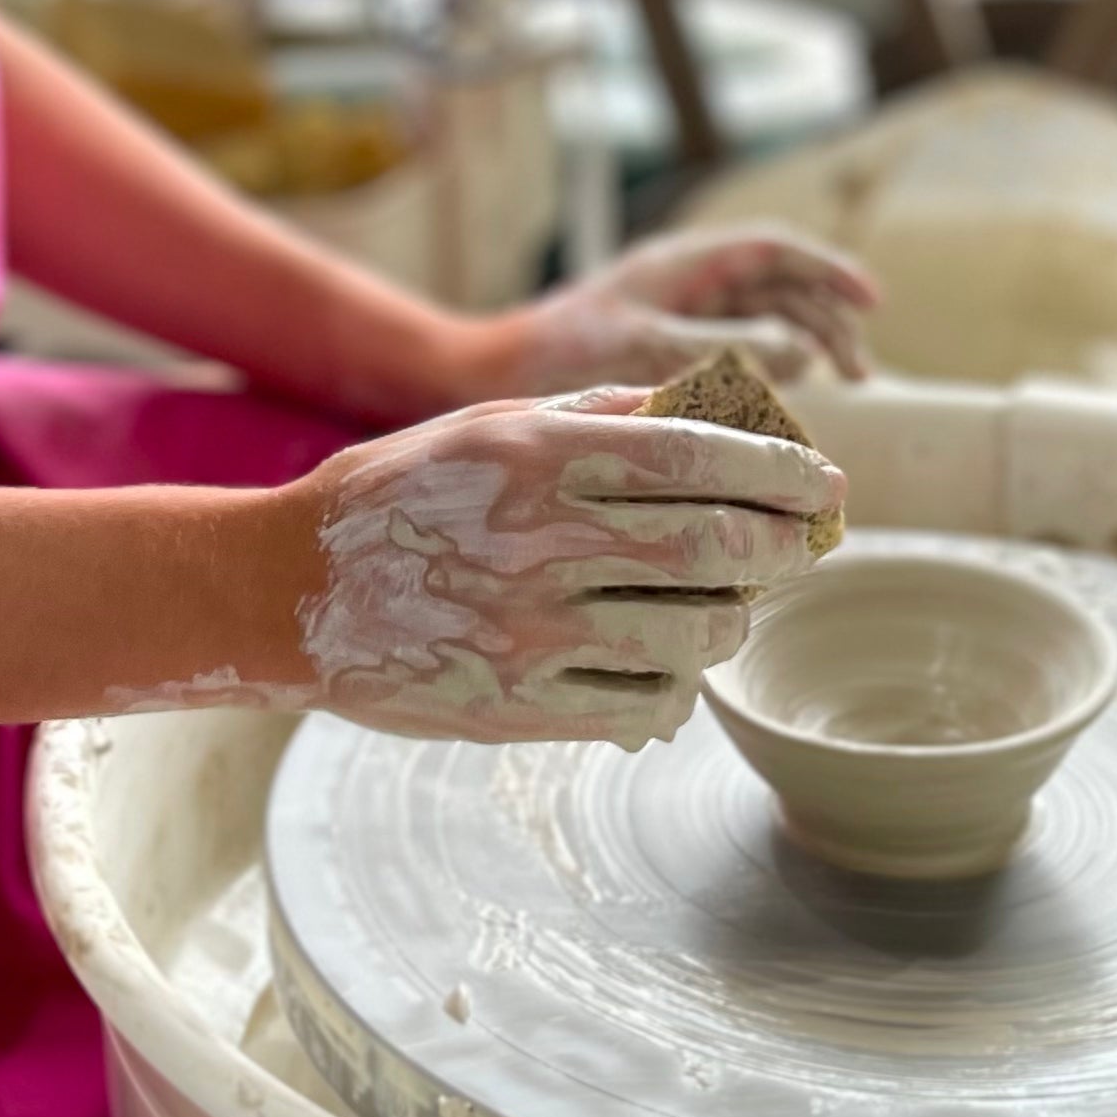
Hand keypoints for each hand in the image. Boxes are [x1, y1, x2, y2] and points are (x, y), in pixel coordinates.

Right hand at [249, 391, 843, 749]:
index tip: (828, 484)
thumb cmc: (398, 492)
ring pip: (696, 631)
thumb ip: (597, 415)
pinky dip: (678, 682)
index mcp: (543, 459)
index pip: (700, 459)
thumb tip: (702, 410)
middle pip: (717, 546)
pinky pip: (645, 703)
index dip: (782, 471)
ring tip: (735, 599)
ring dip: (736, 616)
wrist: (289, 591)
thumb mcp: (491, 425)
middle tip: (806, 542)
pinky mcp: (524, 706)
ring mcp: (537, 632)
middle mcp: (547, 543)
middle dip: (784, 546)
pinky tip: (670, 657)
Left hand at [461, 226, 876, 404]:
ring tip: (839, 390)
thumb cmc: (558, 352)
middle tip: (859, 374)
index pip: (772, 250)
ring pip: (762, 323)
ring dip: (805, 348)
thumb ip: (725, 348)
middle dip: (826, 320)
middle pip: (777, 288)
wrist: (493, 376)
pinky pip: (736, 355)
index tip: (872, 301)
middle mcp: (684, 285)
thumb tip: (804, 352)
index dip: (827, 270)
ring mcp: (676, 318)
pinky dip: (769, 374)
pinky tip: (786, 409)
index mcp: (680, 265)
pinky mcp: (665, 354)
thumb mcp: (645, 347)